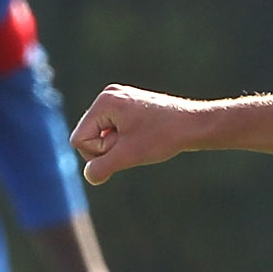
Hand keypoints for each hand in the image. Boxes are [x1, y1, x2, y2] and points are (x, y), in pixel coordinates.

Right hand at [70, 85, 196, 185]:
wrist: (194, 125)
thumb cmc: (162, 137)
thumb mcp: (128, 155)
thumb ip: (102, 167)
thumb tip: (90, 176)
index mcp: (104, 102)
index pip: (79, 140)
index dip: (99, 153)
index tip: (125, 146)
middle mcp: (109, 95)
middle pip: (88, 136)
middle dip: (109, 148)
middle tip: (135, 142)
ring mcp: (119, 99)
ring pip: (101, 135)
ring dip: (118, 145)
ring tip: (141, 139)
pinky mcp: (129, 106)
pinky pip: (114, 131)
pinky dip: (125, 140)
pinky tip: (143, 138)